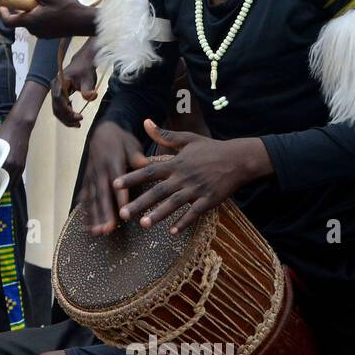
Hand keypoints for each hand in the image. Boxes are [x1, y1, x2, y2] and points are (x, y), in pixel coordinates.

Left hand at [0, 0, 94, 38]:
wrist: (82, 22)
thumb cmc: (67, 7)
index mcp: (31, 21)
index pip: (9, 21)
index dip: (3, 12)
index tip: (3, 4)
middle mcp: (33, 30)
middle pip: (20, 19)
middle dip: (22, 7)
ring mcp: (41, 34)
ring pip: (30, 21)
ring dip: (32, 11)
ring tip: (45, 1)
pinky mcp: (47, 35)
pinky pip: (38, 25)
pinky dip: (39, 16)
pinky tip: (51, 9)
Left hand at [0, 116, 31, 180]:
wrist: (20, 126)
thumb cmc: (4, 132)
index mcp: (4, 161)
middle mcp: (12, 165)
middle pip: (4, 184)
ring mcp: (19, 166)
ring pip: (12, 183)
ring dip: (5, 186)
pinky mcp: (23, 164)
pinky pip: (18, 179)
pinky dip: (12, 182)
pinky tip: (6, 181)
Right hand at [51, 45, 98, 127]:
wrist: (83, 62)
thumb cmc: (86, 69)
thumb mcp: (89, 78)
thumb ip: (88, 88)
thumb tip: (91, 97)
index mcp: (59, 82)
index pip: (60, 100)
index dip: (67, 111)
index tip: (79, 117)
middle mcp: (54, 88)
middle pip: (56, 107)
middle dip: (66, 118)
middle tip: (79, 124)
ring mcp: (55, 92)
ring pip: (57, 109)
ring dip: (66, 118)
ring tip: (78, 124)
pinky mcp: (59, 95)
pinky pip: (59, 107)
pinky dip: (66, 114)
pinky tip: (75, 117)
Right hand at [80, 120, 145, 234]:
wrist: (102, 132)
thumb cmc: (122, 141)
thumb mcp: (131, 144)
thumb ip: (136, 156)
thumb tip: (145, 163)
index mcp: (112, 162)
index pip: (117, 182)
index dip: (120, 197)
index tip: (124, 211)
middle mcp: (99, 171)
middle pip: (101, 195)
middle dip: (104, 213)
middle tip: (108, 229)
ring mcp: (91, 177)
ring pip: (91, 199)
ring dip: (94, 217)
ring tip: (97, 232)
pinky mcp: (87, 181)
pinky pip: (84, 198)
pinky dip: (85, 212)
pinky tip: (87, 227)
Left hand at [112, 119, 272, 233]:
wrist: (239, 159)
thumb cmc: (211, 149)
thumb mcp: (188, 139)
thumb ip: (164, 135)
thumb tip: (145, 122)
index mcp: (176, 163)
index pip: (149, 171)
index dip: (132, 177)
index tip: (115, 184)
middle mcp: (184, 177)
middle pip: (158, 192)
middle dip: (140, 203)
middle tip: (122, 213)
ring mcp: (196, 189)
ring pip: (174, 204)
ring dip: (158, 215)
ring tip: (143, 224)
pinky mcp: (209, 200)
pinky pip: (194, 213)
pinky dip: (184, 222)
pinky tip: (172, 232)